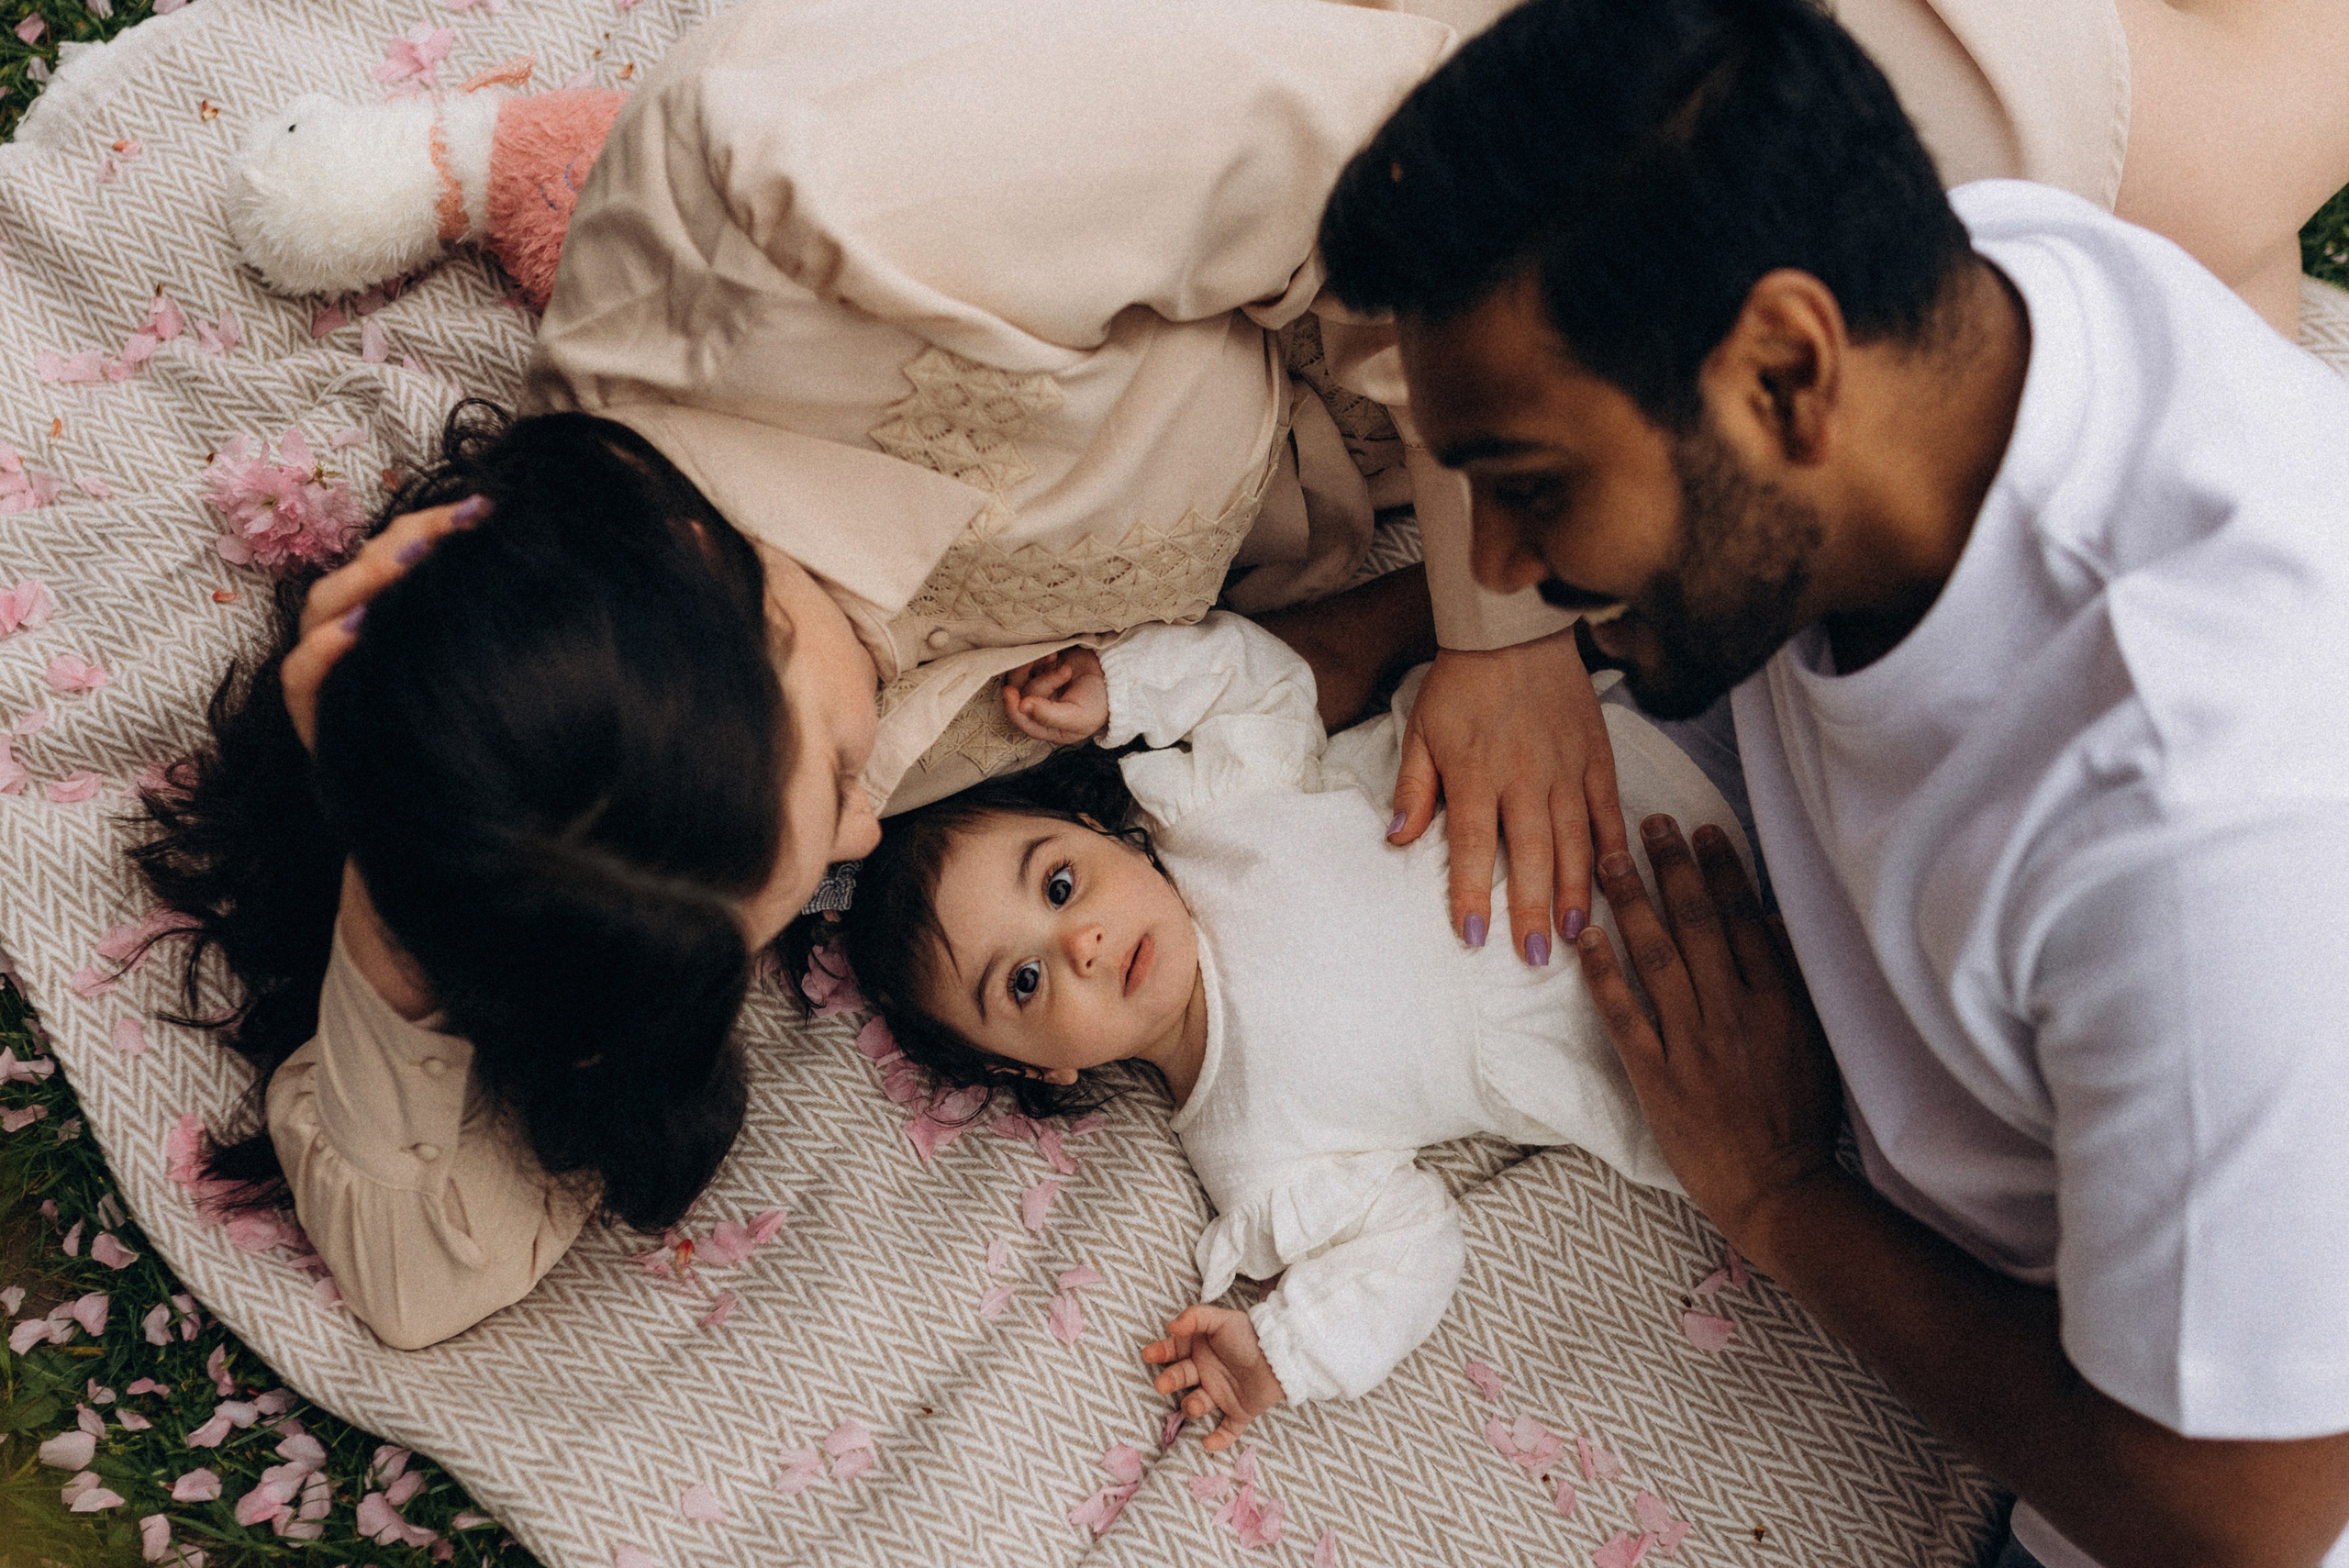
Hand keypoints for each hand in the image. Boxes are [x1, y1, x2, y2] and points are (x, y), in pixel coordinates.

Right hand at [281, 496, 488, 750]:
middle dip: (404, 541)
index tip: (480, 510)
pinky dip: (325, 649)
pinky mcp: (311, 709)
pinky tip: (356, 630)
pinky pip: (303, 673)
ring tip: (410, 562)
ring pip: (324, 607)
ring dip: (365, 580)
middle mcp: (345, 629)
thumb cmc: (449, 721)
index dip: (430, 523)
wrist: (429, 797)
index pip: (394, 549)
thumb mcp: (467, 659)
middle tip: (450, 530)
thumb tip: (508, 552)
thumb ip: (471, 608)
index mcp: (381, 608)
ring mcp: (323, 667)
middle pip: (359, 568)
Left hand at [1001, 647, 1106, 744]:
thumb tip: (1021, 707)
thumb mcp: (1077, 717)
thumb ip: (1048, 715)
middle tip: (1065, 673)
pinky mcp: (1043, 668)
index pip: (1022, 721)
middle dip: (1044, 683)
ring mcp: (1040, 687)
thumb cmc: (1101, 704)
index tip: (1010, 693)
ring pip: (1023, 678)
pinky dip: (1039, 658)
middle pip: (1023, 696)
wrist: (1118, 677)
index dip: (1012, 708)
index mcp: (1048, 727)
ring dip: (1041, 670)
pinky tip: (1055, 656)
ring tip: (1064, 666)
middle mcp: (1040, 709)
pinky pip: (1029, 663)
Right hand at [1141, 1304, 1286, 1453]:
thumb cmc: (1250, 1335)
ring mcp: (1221, 1393)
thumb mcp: (1222, 1320)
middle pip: (1180, 1378)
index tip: (1148, 1355)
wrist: (1283, 1355)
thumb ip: (1195, 1318)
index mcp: (1201, 1348)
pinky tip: (1209, 1443)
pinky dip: (1219, 1440)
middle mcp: (1207, 1372)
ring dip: (1194, 1406)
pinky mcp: (1239, 1411)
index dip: (1160, 1352)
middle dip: (1170, 1381)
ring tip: (1198, 1404)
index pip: (1174, 1351)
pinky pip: (1226, 1430)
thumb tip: (1170, 1326)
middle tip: (1163, 1384)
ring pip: (1198, 1404)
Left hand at [1392, 628, 1624, 961]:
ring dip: (1576, 891)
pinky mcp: (1596, 756)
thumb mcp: (1422, 730)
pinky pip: (1608, 811)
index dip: (1471, 894)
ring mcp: (1566, 768)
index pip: (1470, 847)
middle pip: (1531, 854)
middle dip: (1532, 909)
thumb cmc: (1462, 683)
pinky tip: (1614, 882)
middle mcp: (1525, 777)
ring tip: (1577, 935)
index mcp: (1476, 773)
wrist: (1513, 629)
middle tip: (1536, 956)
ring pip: (1575, 841)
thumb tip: (1397, 839)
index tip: (1474, 937)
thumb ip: (1413, 788)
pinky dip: (1613, 848)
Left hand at [1577, 815, 1843, 1246]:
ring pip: (1656, 956)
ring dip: (1631, 901)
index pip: (1745, 918)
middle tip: (1647, 822)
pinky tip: (1584, 935)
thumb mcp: (1818, 1041)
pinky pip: (1624, 1012)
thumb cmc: (1800, 1115)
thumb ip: (1795, 980)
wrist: (1777, 1187)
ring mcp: (1693, 1043)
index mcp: (1780, 1001)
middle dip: (1670, 866)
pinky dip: (1602, 971)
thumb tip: (1771, 919)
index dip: (1720, 868)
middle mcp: (1735, 1012)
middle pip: (1697, 923)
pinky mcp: (1657, 1076)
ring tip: (1608, 858)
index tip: (1702, 829)